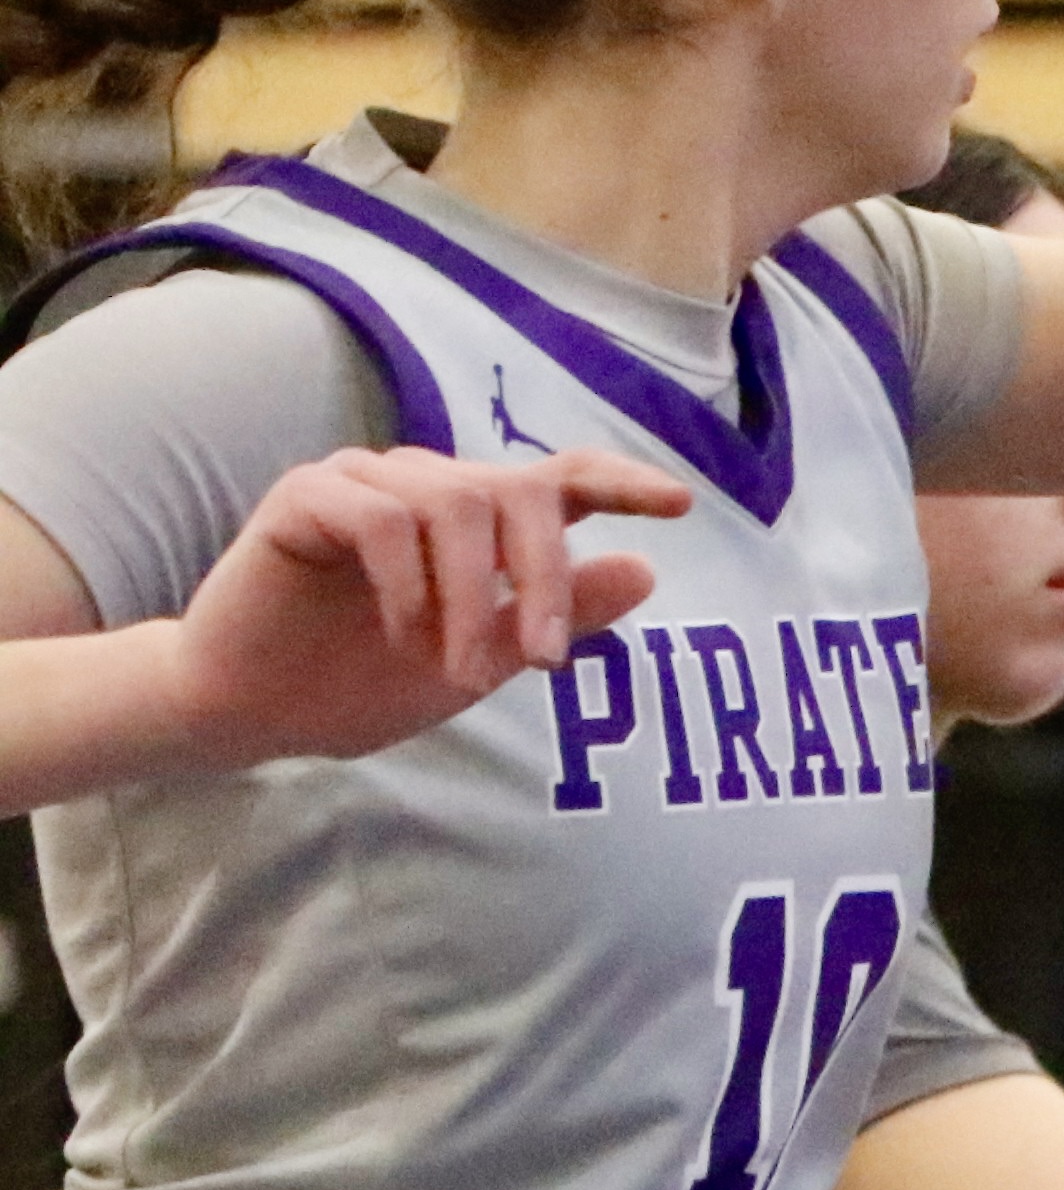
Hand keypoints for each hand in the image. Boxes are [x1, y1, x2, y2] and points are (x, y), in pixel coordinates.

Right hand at [158, 444, 692, 767]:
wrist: (257, 710)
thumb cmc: (365, 681)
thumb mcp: (484, 658)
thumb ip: (557, 613)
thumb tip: (645, 569)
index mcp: (476, 519)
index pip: (560, 479)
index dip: (620, 482)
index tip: (681, 502)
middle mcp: (426, 484)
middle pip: (519, 492)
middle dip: (545, 578)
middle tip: (543, 660)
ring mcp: (364, 480)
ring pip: (455, 506)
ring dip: (472, 599)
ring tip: (453, 668)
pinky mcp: (306, 495)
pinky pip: (383, 518)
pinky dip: (408, 585)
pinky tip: (402, 635)